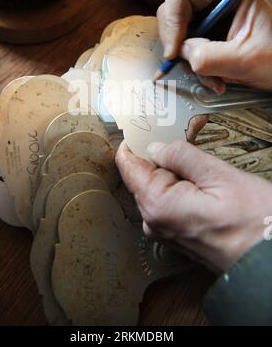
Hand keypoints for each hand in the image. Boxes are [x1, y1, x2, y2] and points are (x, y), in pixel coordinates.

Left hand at [116, 140, 271, 270]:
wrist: (269, 260)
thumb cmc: (253, 222)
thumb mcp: (219, 176)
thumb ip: (182, 157)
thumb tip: (156, 147)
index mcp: (157, 205)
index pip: (128, 165)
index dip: (136, 142)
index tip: (146, 126)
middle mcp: (154, 221)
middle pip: (143, 175)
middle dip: (162, 154)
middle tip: (187, 137)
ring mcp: (164, 231)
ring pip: (157, 187)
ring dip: (174, 170)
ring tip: (201, 163)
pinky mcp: (176, 235)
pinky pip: (168, 202)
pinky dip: (180, 187)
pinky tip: (202, 183)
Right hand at [157, 0, 271, 91]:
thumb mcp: (245, 60)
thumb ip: (210, 56)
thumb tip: (182, 53)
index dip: (171, 23)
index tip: (174, 53)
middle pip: (172, 14)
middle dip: (180, 46)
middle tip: (192, 68)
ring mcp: (208, 15)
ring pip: (177, 35)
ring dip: (189, 62)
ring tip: (213, 79)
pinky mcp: (206, 33)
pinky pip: (185, 48)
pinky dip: (194, 67)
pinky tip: (214, 78)